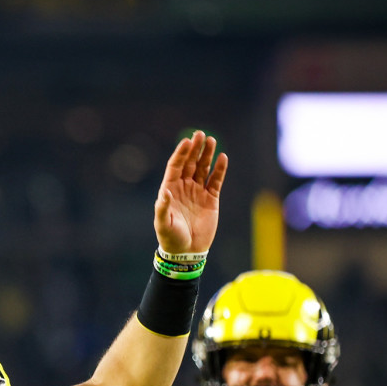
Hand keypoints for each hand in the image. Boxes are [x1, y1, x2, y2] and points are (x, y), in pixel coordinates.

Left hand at [153, 130, 227, 254]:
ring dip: (207, 155)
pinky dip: (219, 170)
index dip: (181, 154)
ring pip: (203, 168)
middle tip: (200, 134)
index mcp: (170, 189)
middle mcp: (184, 187)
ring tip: (211, 140)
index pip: (175, 166)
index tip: (186, 141)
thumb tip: (164, 193)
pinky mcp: (211, 198)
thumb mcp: (163, 224)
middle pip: (189, 163)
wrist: (187, 251)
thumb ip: (163, 208)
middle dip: (194, 149)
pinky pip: (216, 180)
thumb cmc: (171, 238)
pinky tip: (223, 158)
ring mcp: (197, 192)